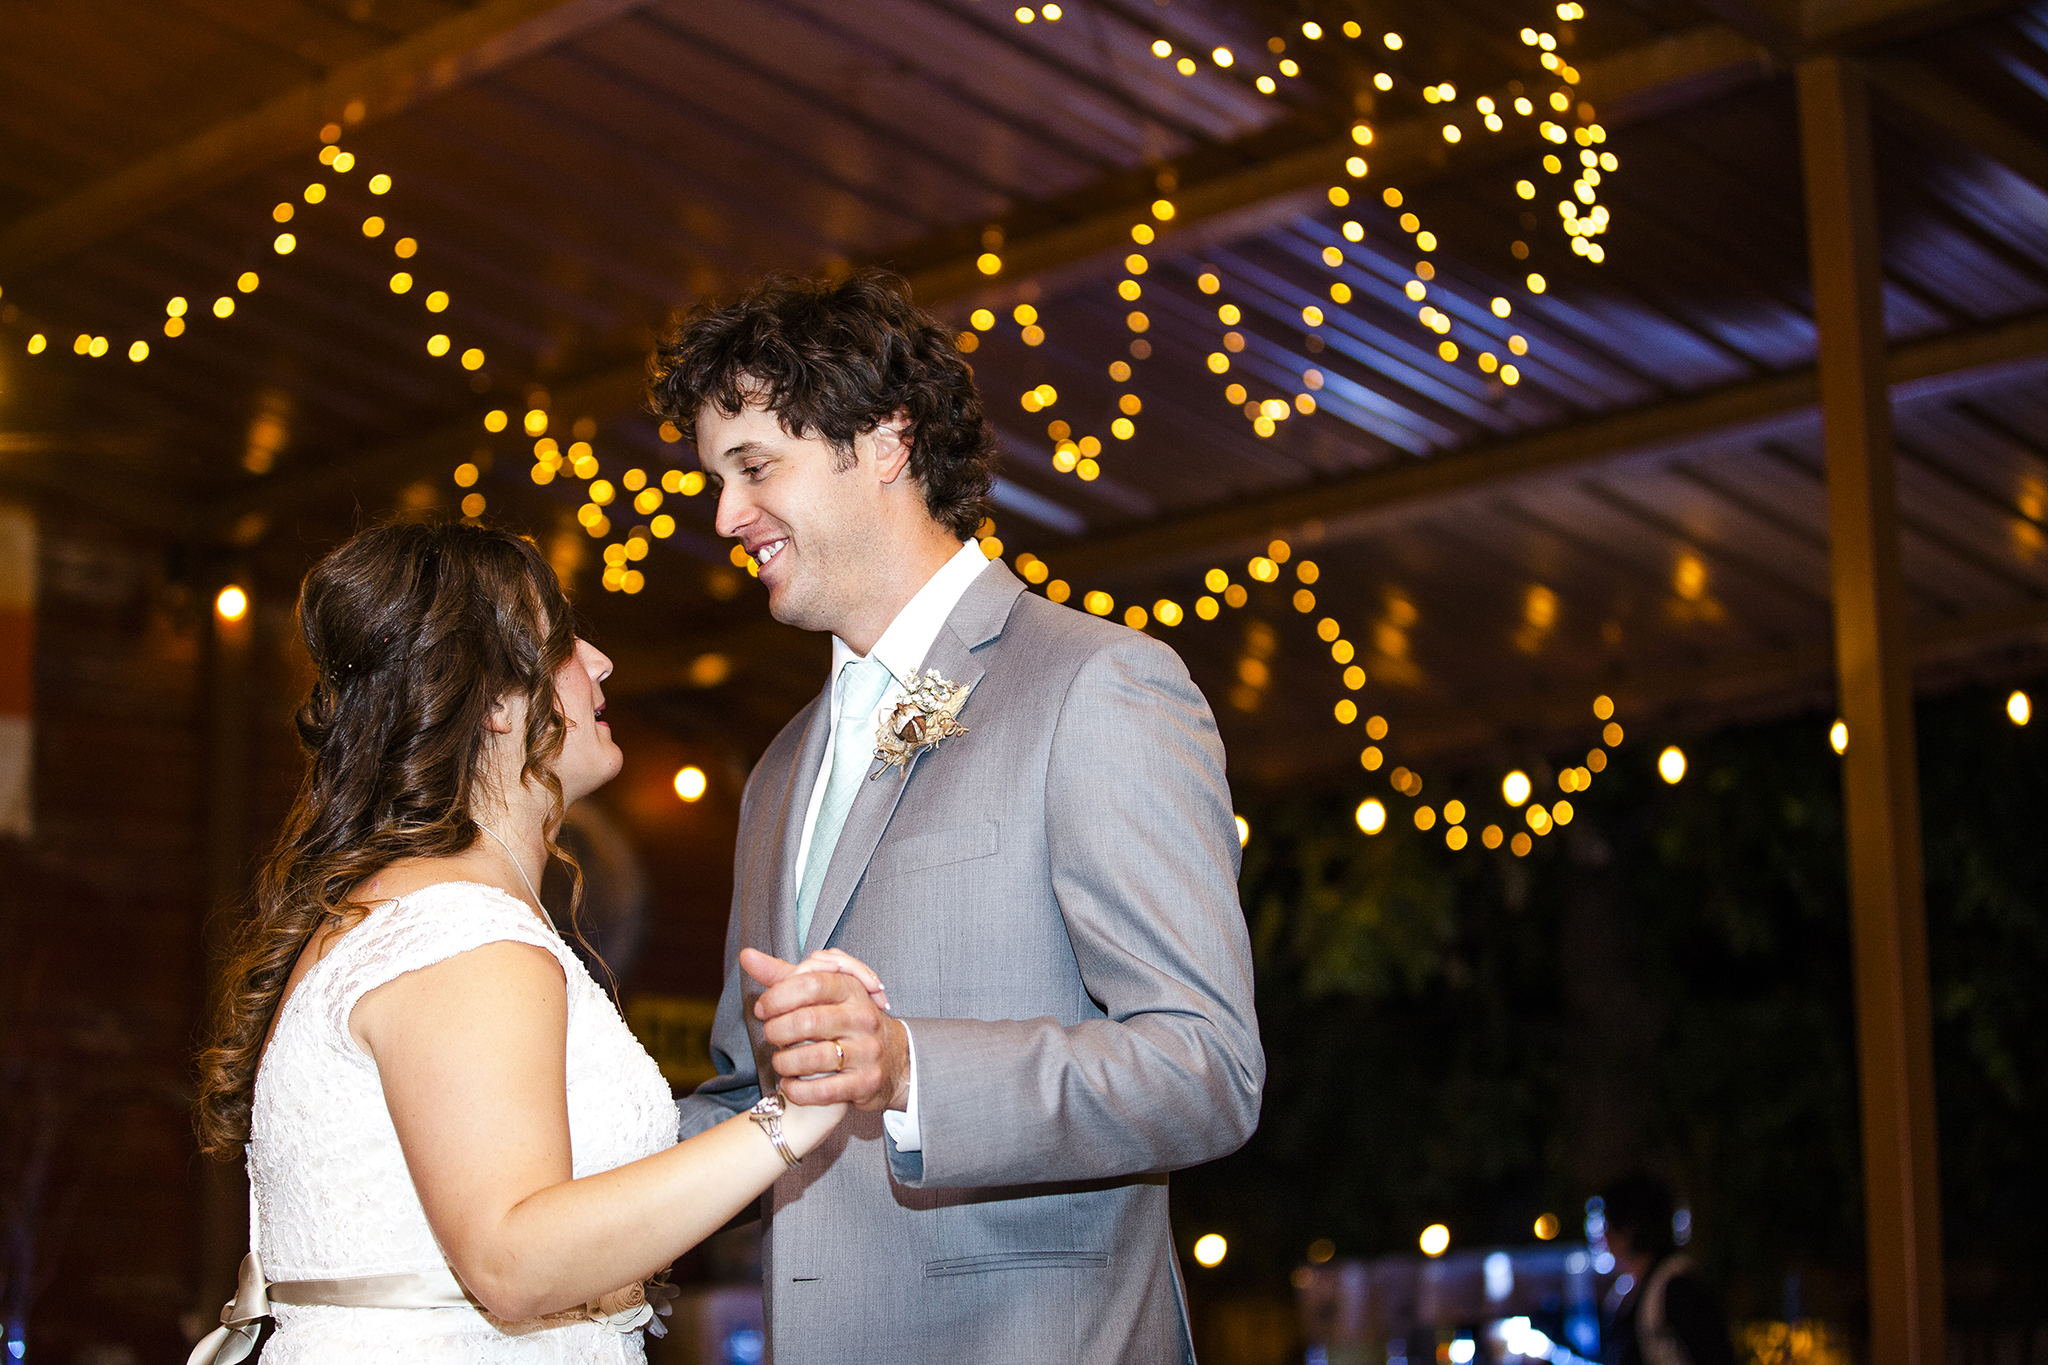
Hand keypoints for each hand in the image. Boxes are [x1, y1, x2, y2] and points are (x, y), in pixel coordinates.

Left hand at [739, 948, 909, 1111]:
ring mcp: (867, 1052)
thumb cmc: (847, 1022)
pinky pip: (823, 1091)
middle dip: (777, 1031)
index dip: (778, 996)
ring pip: (813, 1058)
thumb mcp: (824, 993)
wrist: (895, 1059)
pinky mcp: (865, 1083)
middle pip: (809, 1021)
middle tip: (770, 1036)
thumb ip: (785, 976)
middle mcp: (863, 1018)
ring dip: (785, 1063)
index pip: (811, 984)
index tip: (763, 1009)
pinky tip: (790, 1084)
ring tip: (779, 1062)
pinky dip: (797, 1090)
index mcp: (852, 990)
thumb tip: (747, 956)